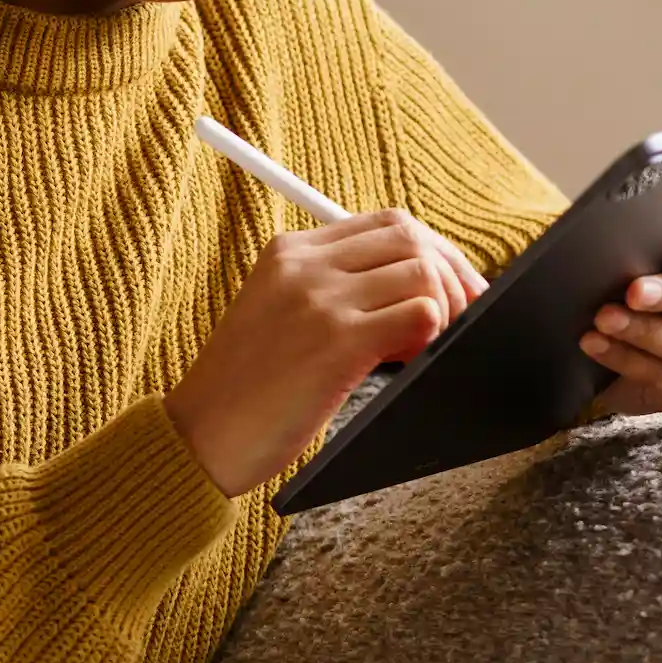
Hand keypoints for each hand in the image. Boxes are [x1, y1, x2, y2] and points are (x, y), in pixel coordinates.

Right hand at [167, 209, 486, 496]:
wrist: (198, 438)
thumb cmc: (245, 390)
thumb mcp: (276, 315)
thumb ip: (332, 290)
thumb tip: (418, 288)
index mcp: (289, 251)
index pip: (388, 224)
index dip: (435, 252)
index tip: (455, 287)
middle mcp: (305, 265)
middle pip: (412, 237)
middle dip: (452, 275)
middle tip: (463, 318)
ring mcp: (320, 300)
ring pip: (423, 272)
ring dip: (443, 310)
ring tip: (420, 348)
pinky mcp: (337, 342)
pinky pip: (420, 314)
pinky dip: (432, 336)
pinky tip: (410, 361)